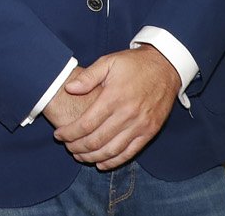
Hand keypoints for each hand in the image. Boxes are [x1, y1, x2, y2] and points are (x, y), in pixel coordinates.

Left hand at [51, 46, 180, 169]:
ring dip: (93, 157)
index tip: (58, 135)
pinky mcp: (150, 131)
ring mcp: (140, 125)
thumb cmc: (134, 64)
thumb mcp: (108, 62)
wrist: (166, 67)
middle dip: (77, 147)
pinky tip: (101, 163)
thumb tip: (69, 88)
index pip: (86, 124)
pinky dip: (114, 161)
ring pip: (112, 150)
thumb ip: (88, 76)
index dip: (70, 133)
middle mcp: (127, 114)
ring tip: (79, 156)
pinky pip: (130, 152)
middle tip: (67, 147)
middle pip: (97, 140)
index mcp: (114, 97)